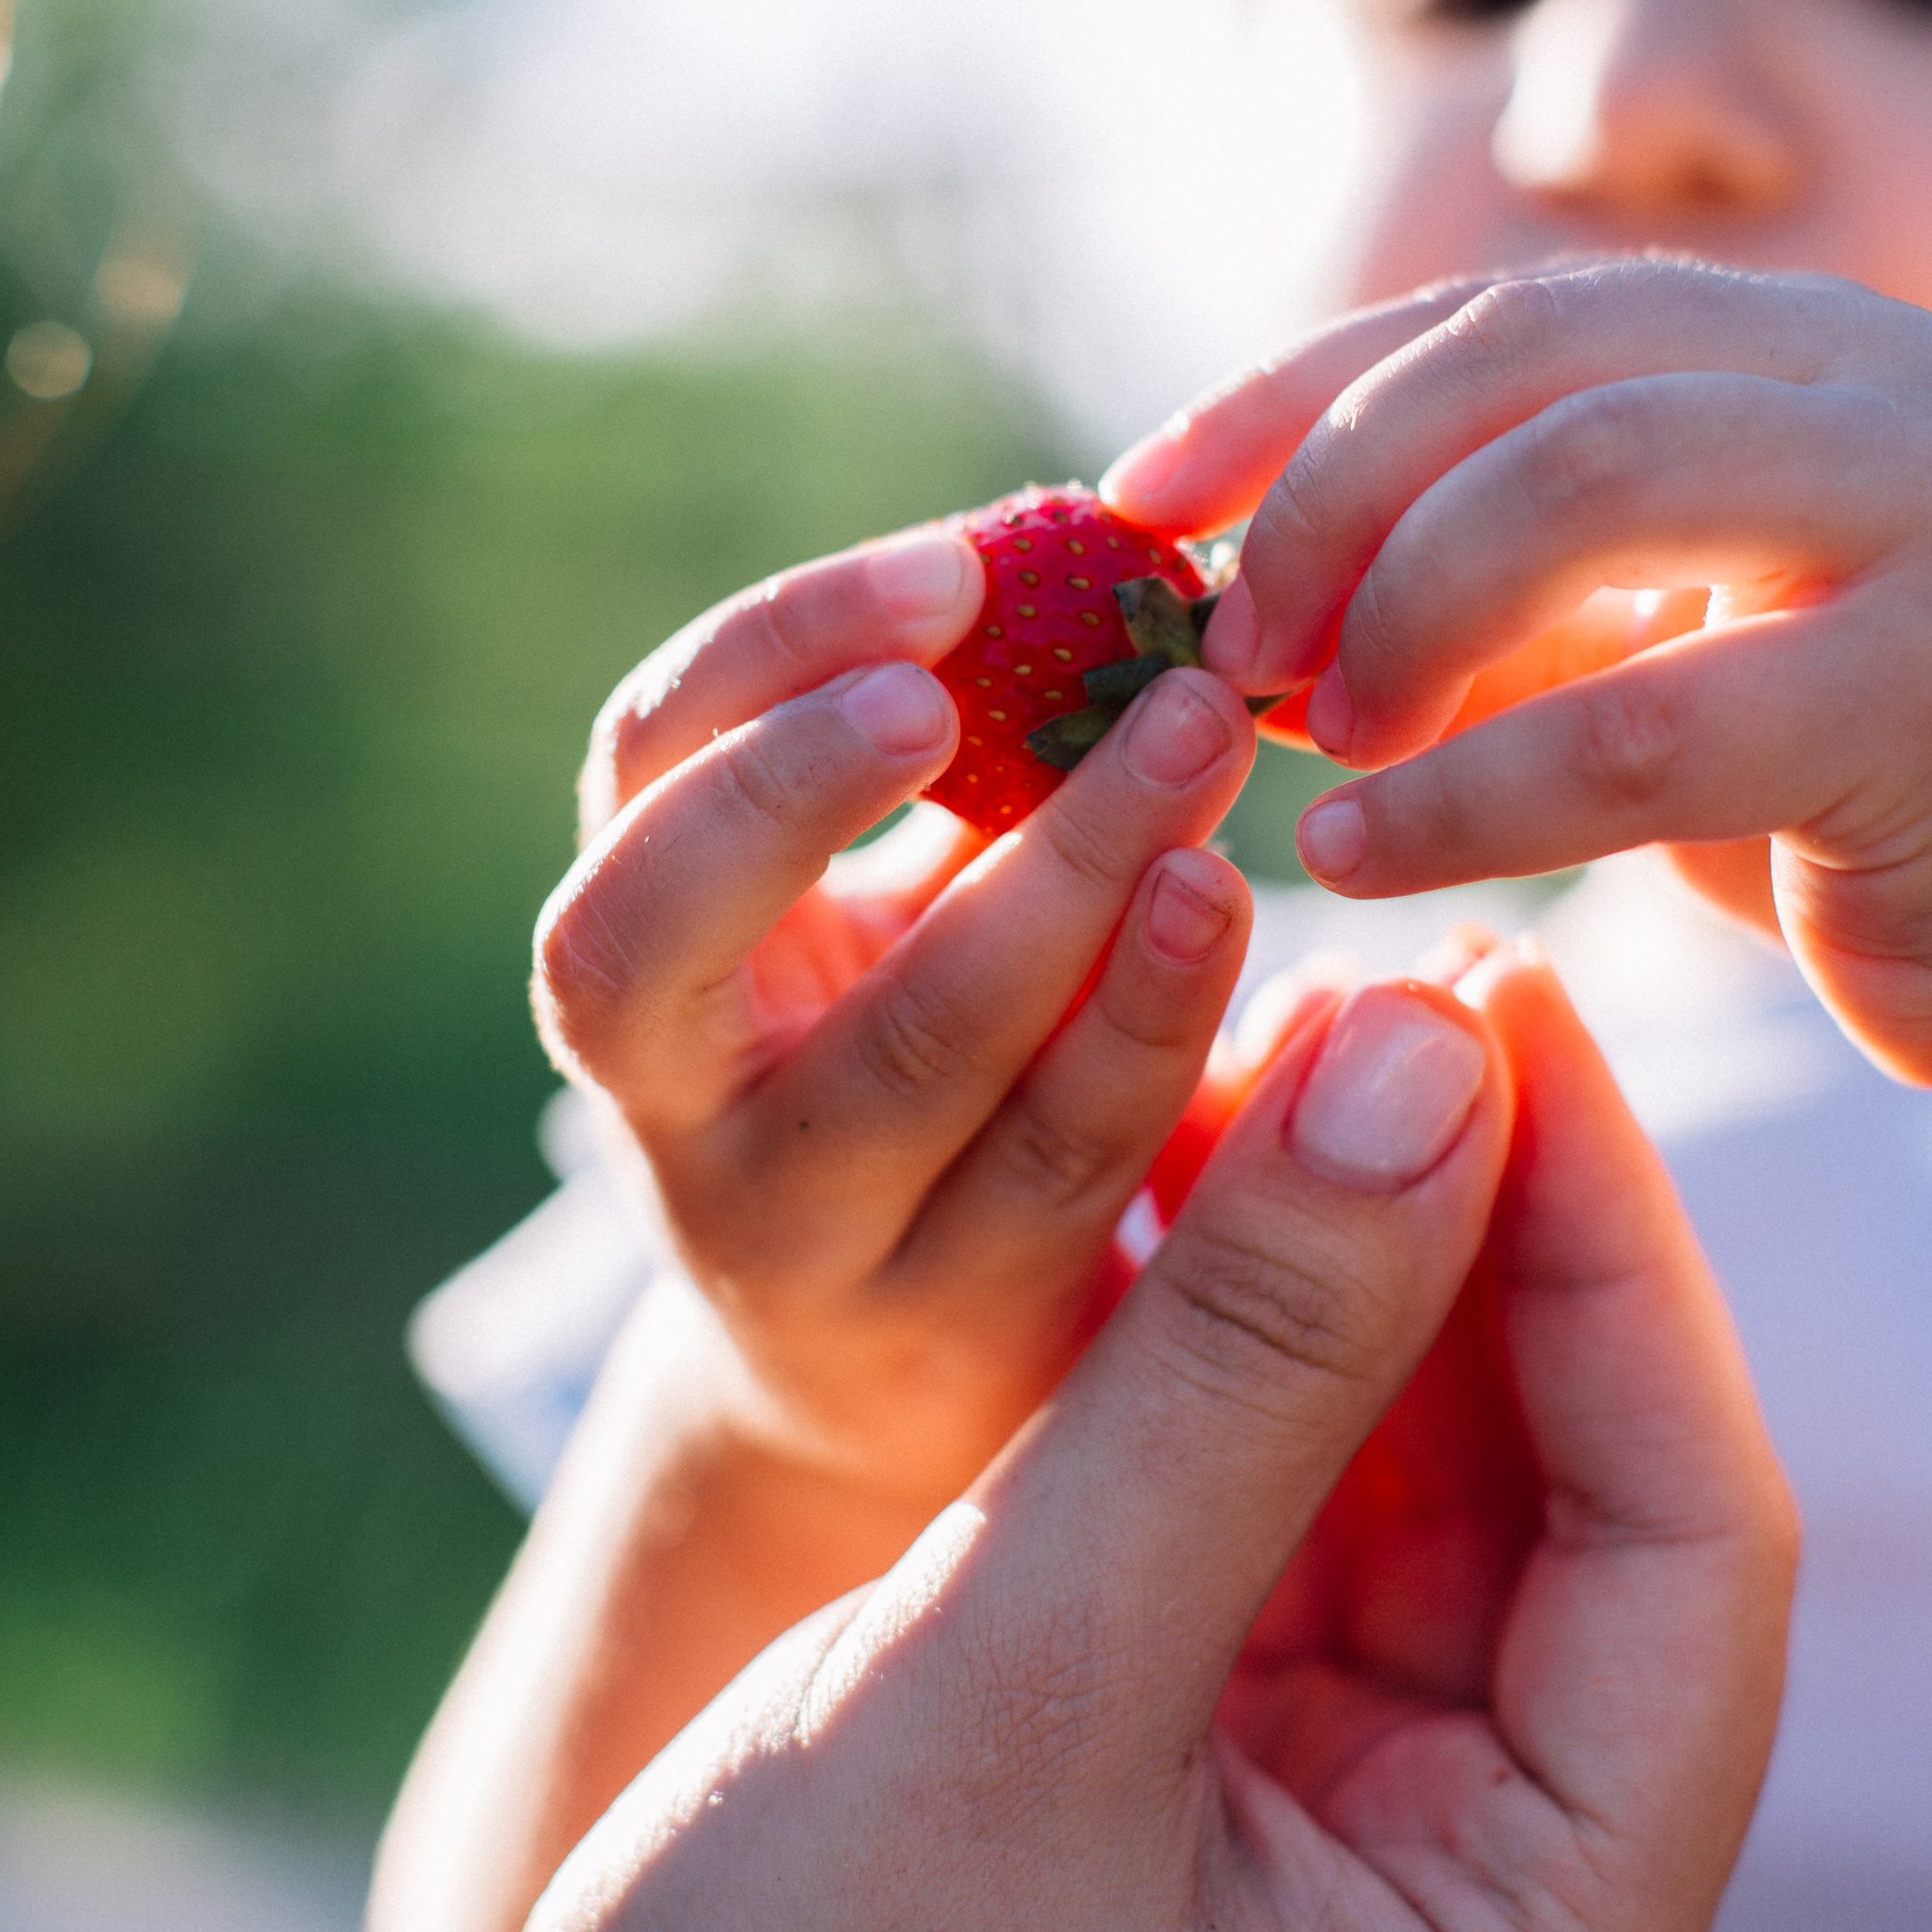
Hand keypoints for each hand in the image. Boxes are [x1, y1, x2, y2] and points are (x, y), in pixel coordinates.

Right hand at [180, 951, 1794, 1931]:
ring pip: (1446, 1499)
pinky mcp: (1268, 1820)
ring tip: (1273, 1048)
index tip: (1509, 1002)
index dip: (1605, 1246)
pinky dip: (1258, 1375)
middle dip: (1478, 1241)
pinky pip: (1315, 1541)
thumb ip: (1247, 1359)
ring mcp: (1398, 1879)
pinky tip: (1199, 1197)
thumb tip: (1434, 1054)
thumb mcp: (1028, 1671)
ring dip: (1361, 1283)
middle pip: (1582, 1502)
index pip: (1690, 1542)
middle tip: (1387, 981)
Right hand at [534, 523, 1258, 1509]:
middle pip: (655, 946)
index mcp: (647, 946)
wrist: (875, 1391)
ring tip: (1209, 754)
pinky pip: (1075, 1172)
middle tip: (1029, 659)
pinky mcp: (958, 1333)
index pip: (633, 768)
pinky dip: (1183, 1031)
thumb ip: (951, 766)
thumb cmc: (900, 1062)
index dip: (772, 658)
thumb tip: (1100, 540)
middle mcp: (674, 1107)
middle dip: (827, 784)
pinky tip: (1298, 932)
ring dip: (1082, 893)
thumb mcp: (879, 914)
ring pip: (918, 1065)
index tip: (957, 574)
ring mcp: (801, 1240)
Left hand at [1110, 257, 1931, 1090]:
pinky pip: (1637, 720)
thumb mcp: (1668, 650)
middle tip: (1219, 651)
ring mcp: (1931, 510)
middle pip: (1511, 369)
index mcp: (1794, 340)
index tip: (1139, 501)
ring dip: (1392, 619)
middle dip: (1324, 504)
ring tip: (1307, 745)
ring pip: (1570, 495)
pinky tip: (1360, 852)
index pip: (1488, 314)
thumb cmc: (1862, 803)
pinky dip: (1464, 790)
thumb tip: (1245, 586)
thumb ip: (1505, 583)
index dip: (1289, 396)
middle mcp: (1874, 377)